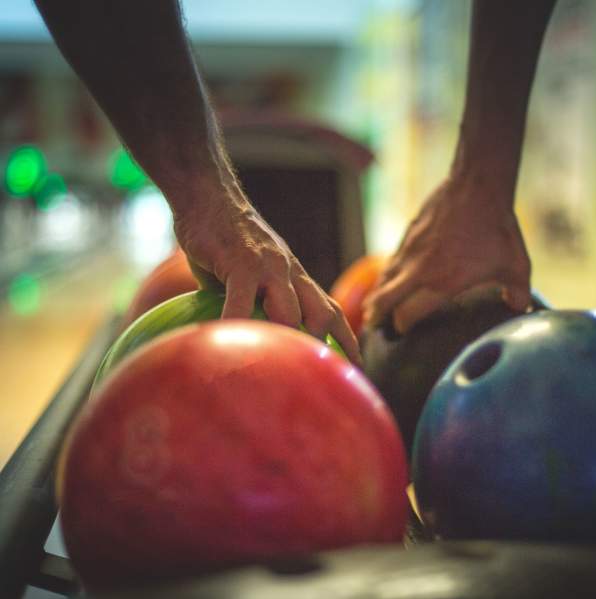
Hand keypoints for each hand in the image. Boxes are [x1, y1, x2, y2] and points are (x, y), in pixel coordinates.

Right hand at [171, 179, 360, 363]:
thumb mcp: (251, 272)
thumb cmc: (226, 240)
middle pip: (324, 313)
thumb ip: (256, 299)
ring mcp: (270, 267)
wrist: (209, 197)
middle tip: (327, 376)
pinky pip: (242, 301)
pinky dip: (239, 324)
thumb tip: (247, 335)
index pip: (332, 309)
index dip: (347, 338)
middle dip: (329, 345)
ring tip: (284, 367)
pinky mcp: (243, 262)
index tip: (356, 366)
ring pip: (292, 309)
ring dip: (291, 338)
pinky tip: (228, 344)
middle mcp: (291, 272)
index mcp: (296, 277)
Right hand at [363, 175, 530, 333]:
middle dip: (377, 317)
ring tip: (370, 310)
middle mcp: (420, 272)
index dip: (401, 327)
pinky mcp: (408, 236)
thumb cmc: (498, 229)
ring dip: (376, 297)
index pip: (407, 315)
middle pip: (386, 300)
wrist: (477, 188)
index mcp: (442, 284)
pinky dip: (384, 275)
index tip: (400, 333)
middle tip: (372, 328)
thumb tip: (521, 311)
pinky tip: (385, 279)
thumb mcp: (516, 266)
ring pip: (384, 280)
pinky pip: (391, 261)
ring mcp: (410, 252)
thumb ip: (519, 294)